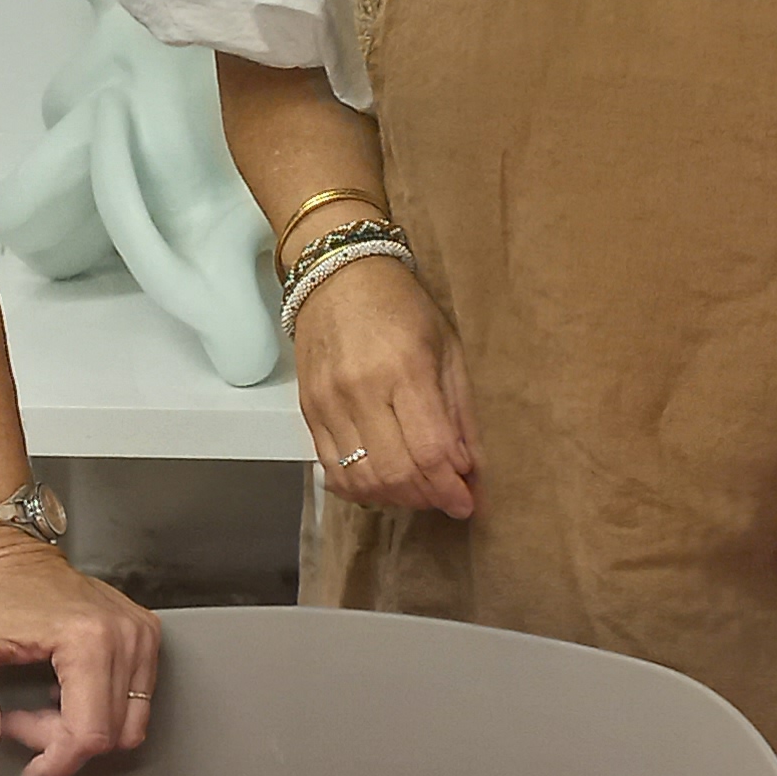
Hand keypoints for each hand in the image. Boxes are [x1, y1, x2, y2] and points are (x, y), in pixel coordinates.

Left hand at [0, 534, 162, 775]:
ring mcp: (142, 636)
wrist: (17, 557)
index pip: (89, 734)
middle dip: (63, 743)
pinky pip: (137, 703)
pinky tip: (66, 693)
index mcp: (86, 639)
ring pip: (129, 725)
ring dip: (83, 730)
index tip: (30, 768)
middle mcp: (124, 637)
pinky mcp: (147, 637)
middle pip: (110, 734)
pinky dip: (103, 712)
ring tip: (45, 706)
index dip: (57, 761)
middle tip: (24, 721)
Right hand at [292, 252, 477, 518]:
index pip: (429, 451)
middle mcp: (360, 391)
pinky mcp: (307, 410)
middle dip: (428, 497)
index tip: (468, 501)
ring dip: (395, 498)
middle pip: (395, 473)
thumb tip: (469, 468)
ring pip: (360, 480)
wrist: (337, 274)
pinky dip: (360, 489)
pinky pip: (331, 470)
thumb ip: (460, 410)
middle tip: (447, 498)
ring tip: (418, 490)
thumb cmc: (402, 306)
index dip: (451, 487)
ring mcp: (327, 403)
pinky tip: (383, 482)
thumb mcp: (447, 347)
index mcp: (404, 370)